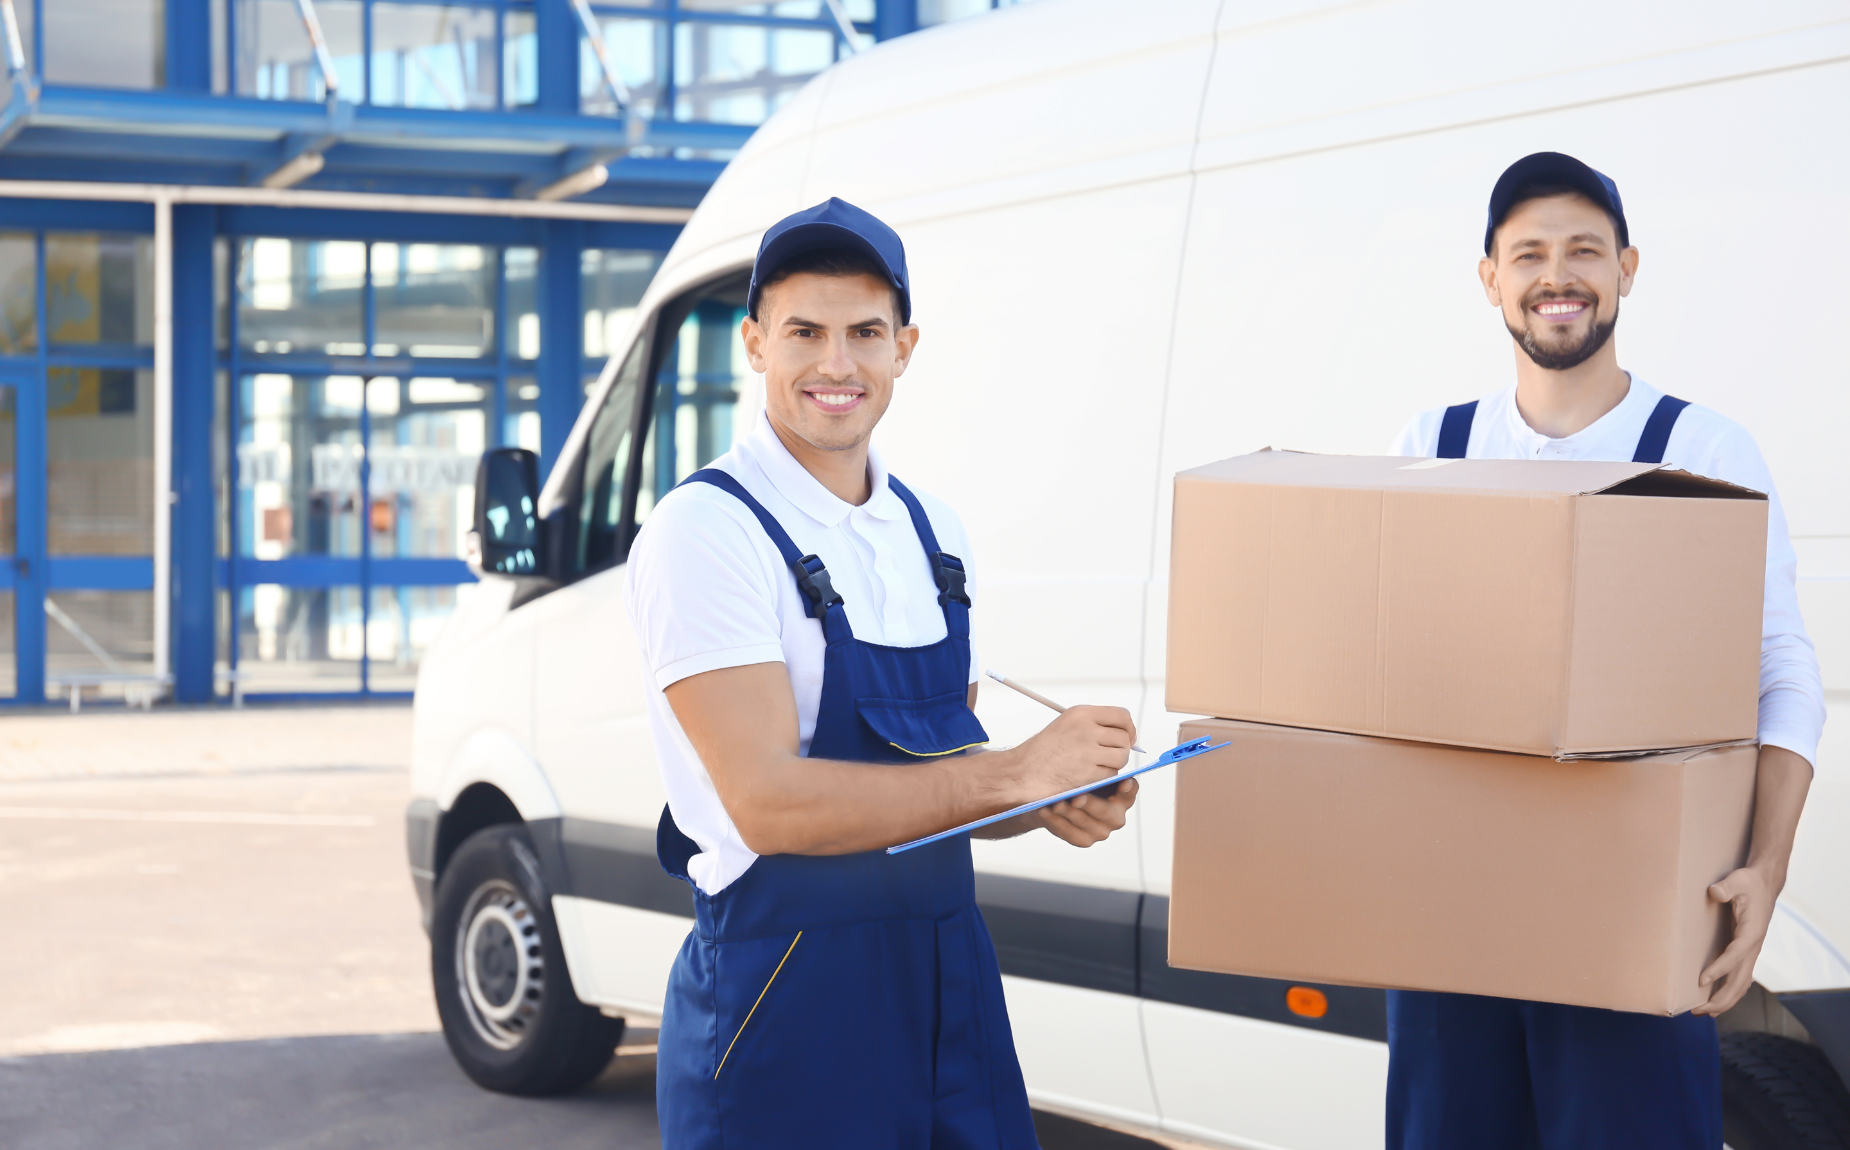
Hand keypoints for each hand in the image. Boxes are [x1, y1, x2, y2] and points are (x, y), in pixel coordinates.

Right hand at [1001, 704, 1135, 804]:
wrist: (1023, 772)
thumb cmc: (1043, 751)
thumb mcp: (1067, 725)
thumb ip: (1094, 724)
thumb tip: (1127, 733)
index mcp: (1081, 714)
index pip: (1121, 716)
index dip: (1128, 728)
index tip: (1128, 737)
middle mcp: (1086, 729)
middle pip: (1123, 738)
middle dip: (1121, 748)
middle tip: (1110, 755)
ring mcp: (1088, 751)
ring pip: (1121, 756)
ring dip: (1113, 763)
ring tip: (1097, 765)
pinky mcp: (1089, 773)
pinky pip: (1111, 774)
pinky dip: (1104, 777)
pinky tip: (1088, 775)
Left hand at [1036, 777, 1138, 846]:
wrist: (1055, 802)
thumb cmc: (1077, 784)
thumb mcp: (1087, 775)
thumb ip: (1095, 772)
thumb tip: (1093, 762)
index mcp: (1122, 798)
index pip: (1130, 793)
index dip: (1128, 788)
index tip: (1124, 781)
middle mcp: (1115, 817)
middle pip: (1106, 811)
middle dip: (1090, 804)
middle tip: (1077, 797)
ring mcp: (1101, 831)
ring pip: (1085, 822)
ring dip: (1069, 812)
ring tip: (1056, 803)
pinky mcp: (1084, 840)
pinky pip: (1070, 832)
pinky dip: (1056, 821)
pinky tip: (1046, 811)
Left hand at [1693, 864, 1777, 1015]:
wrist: (1764, 884)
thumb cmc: (1748, 882)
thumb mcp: (1738, 880)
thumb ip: (1727, 887)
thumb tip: (1715, 892)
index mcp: (1751, 932)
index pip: (1735, 955)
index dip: (1719, 969)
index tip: (1701, 980)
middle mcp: (1753, 947)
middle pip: (1740, 980)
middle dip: (1721, 997)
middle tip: (1698, 1010)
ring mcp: (1752, 952)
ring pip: (1741, 984)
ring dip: (1724, 1000)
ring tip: (1703, 1012)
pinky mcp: (1747, 953)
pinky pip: (1740, 978)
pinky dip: (1729, 991)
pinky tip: (1715, 1000)